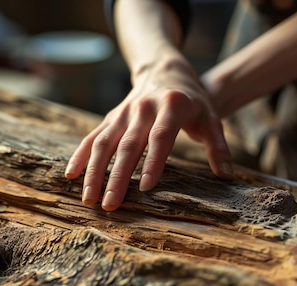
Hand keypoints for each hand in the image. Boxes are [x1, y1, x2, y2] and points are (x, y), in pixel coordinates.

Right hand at [64, 61, 233, 210]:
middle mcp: (143, 108)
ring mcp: (123, 113)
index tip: (144, 187)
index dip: (153, 161)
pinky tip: (70, 176)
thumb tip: (226, 174)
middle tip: (110, 204)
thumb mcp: (211, 118)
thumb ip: (218, 146)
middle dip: (116, 176)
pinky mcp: (111, 118)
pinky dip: (80, 156)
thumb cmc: (192, 100)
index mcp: (171, 106)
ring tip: (89, 199)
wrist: (165, 70)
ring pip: (104, 143)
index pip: (160, 136)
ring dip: (94, 171)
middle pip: (128, 145)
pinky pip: (91, 137)